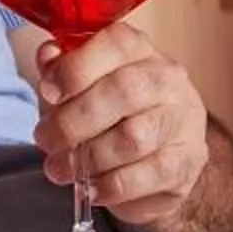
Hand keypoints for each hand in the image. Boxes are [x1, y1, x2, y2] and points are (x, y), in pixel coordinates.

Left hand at [33, 23, 212, 227]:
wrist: (160, 158)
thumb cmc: (115, 114)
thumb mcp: (85, 87)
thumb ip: (64, 70)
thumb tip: (47, 56)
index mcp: (141, 51)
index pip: (116, 43)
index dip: (76, 67)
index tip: (47, 91)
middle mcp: (168, 80)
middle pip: (123, 91)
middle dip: (73, 120)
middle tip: (45, 140)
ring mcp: (182, 122)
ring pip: (133, 138)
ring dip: (87, 158)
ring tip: (60, 169)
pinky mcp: (186, 163)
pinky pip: (146, 176)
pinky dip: (110, 186)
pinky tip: (90, 188)